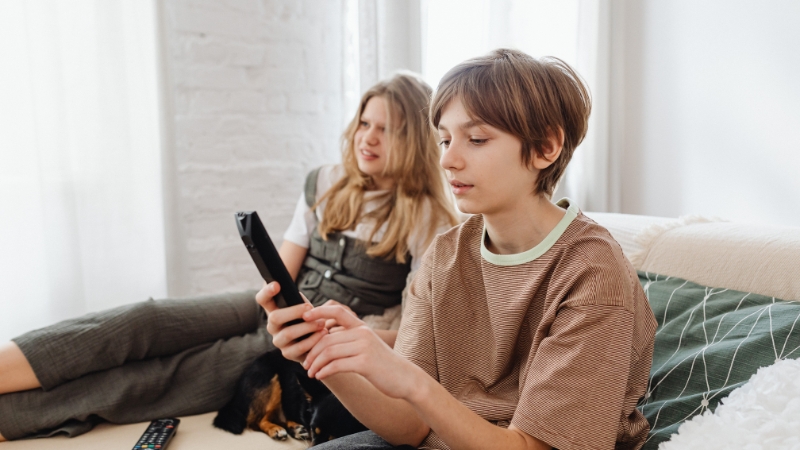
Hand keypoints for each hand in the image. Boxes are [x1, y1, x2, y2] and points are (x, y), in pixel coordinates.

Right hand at [255, 281, 327, 362]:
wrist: (315, 342)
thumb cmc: (308, 319)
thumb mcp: (303, 307)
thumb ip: (300, 302)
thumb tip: (301, 301)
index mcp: (273, 310)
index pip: (263, 299)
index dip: (267, 291)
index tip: (277, 284)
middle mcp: (272, 326)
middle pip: (275, 317)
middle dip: (294, 311)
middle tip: (310, 308)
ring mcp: (278, 341)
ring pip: (288, 333)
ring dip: (307, 327)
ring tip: (322, 323)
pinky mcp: (288, 354)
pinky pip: (299, 347)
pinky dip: (313, 339)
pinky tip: (323, 333)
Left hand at [301, 304, 421, 399]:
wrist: (405, 378)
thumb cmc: (382, 364)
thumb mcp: (367, 346)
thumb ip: (349, 340)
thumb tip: (324, 340)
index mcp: (362, 326)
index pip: (338, 311)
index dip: (319, 311)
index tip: (304, 316)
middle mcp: (363, 333)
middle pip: (327, 338)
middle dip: (312, 352)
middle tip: (305, 363)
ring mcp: (364, 347)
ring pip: (329, 352)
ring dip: (315, 364)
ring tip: (311, 372)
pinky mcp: (365, 363)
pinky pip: (336, 365)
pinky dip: (324, 372)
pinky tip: (320, 376)